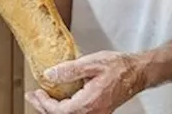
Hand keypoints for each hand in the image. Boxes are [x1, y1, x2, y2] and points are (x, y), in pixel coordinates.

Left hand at [25, 51, 151, 113]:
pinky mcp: (100, 110)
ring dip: (54, 109)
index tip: (36, 93)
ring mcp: (97, 113)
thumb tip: (50, 75)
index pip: (59, 111)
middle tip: (33, 98)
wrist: (138, 72)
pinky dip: (65, 109)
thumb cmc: (119, 67)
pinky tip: (61, 100)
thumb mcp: (91, 63)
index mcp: (88, 103)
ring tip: (43, 99)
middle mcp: (93, 112)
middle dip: (44, 108)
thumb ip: (69, 70)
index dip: (44, 104)